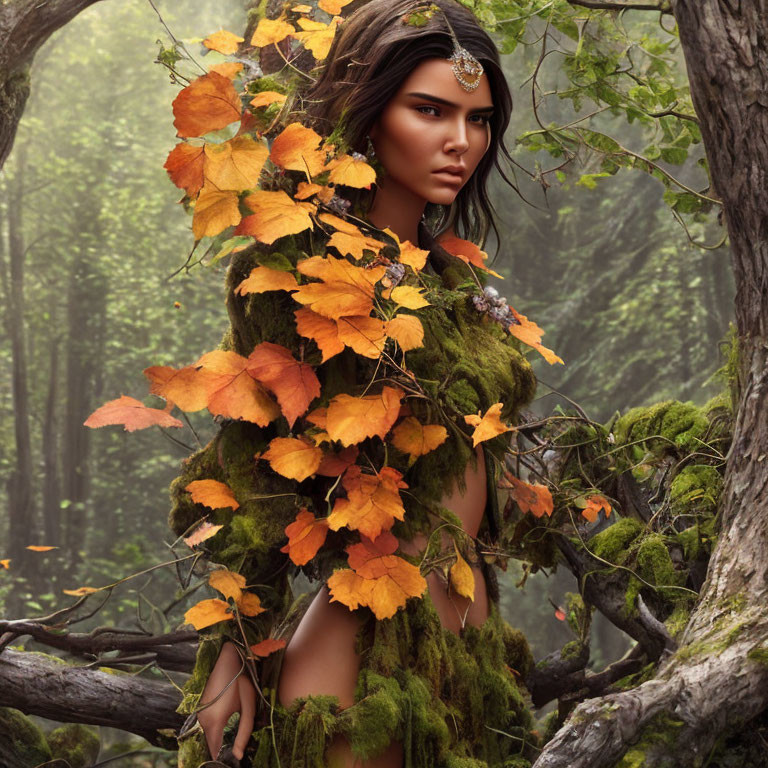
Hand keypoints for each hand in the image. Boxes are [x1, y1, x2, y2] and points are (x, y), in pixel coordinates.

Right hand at [197, 641, 255, 759]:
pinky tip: (229, 722)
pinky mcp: (200, 708)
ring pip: (209, 736)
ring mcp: (200, 714)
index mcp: (214, 722)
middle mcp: (203, 721)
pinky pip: (208, 727)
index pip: (216, 752)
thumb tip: (238, 755)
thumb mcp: (248, 704)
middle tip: (239, 747)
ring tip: (236, 735)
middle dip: (224, 749)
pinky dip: (217, 729)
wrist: (226, 657)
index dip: (225, 757)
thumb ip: (244, 731)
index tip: (237, 758)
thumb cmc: (240, 679)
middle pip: (212, 745)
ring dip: (220, 738)